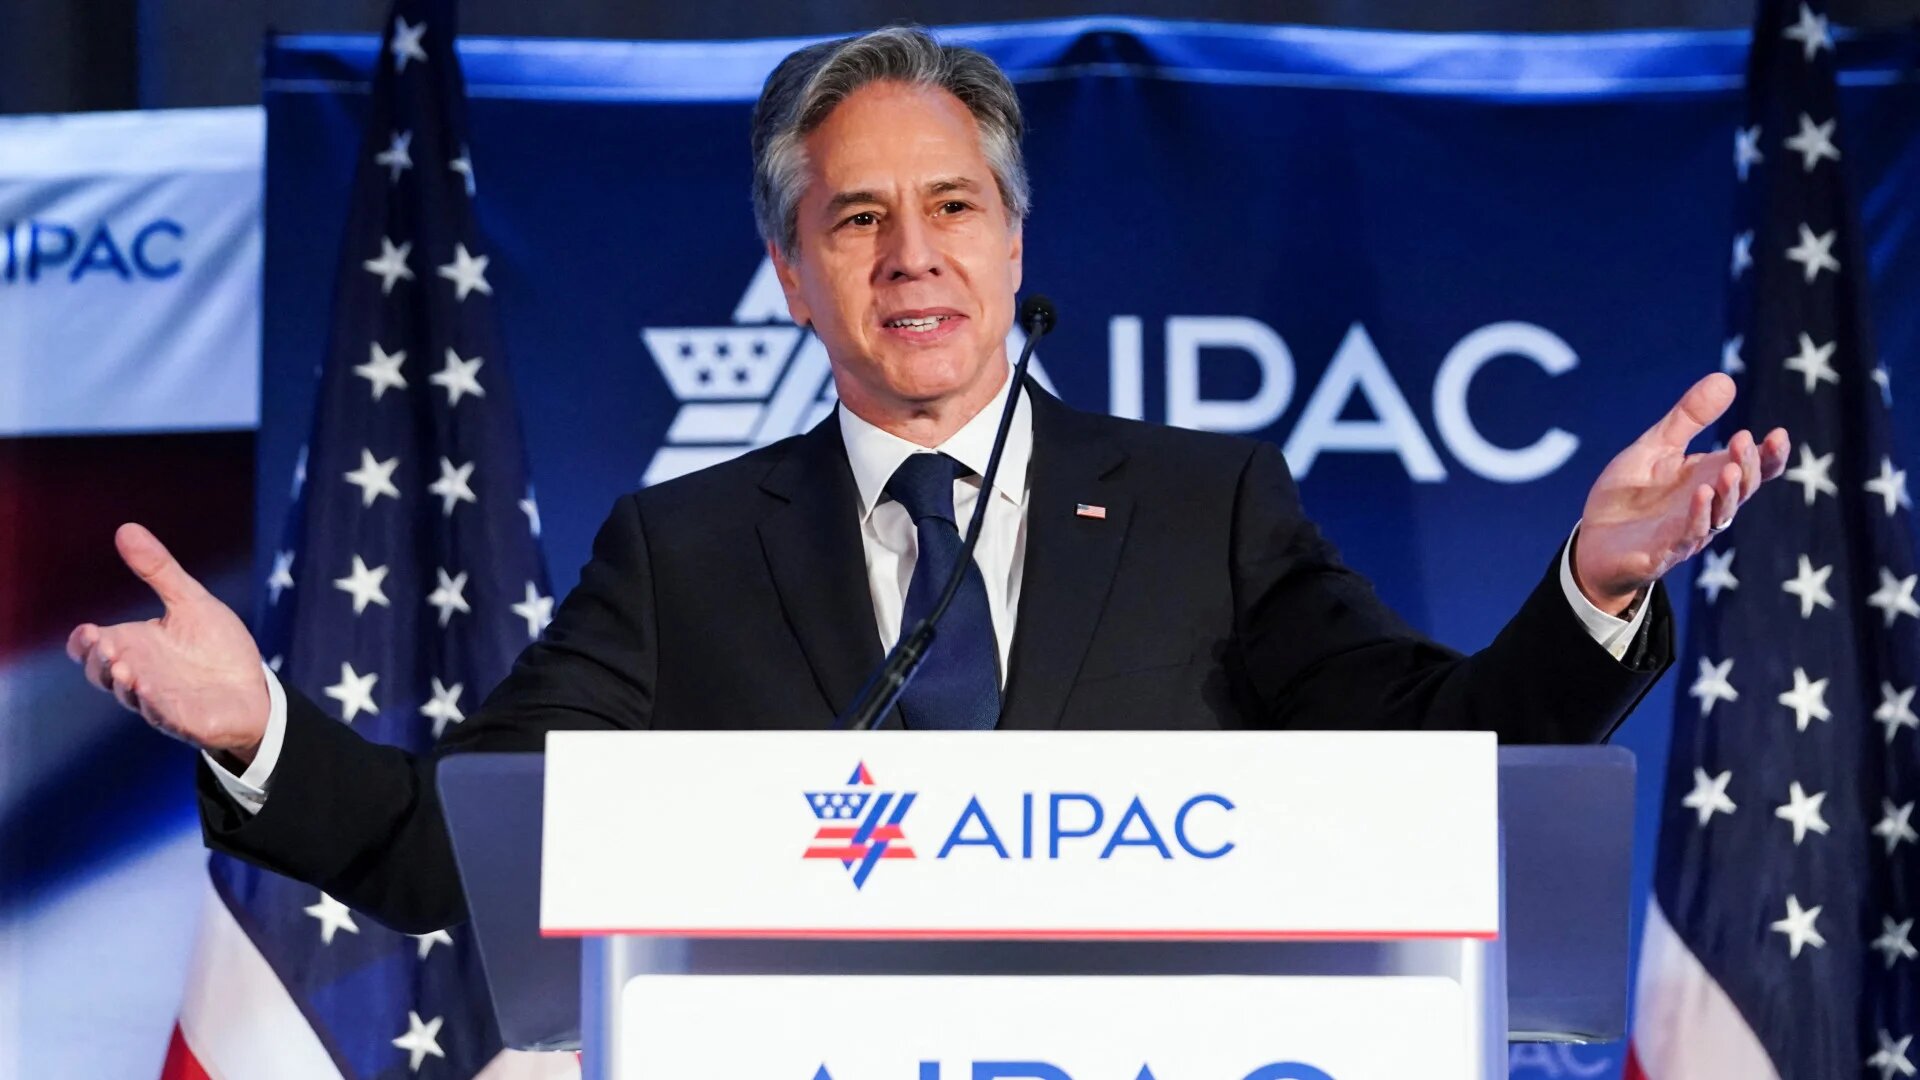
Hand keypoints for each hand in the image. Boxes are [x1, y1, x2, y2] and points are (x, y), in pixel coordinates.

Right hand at [67, 523, 268, 762]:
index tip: (89, 631)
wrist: (254, 687)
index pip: (90, 649)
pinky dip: (155, 705)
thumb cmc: (216, 646)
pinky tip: (153, 691)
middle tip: (106, 647)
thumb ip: (160, 570)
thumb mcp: (191, 601)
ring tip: (128, 669)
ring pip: (129, 696)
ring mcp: (158, 701)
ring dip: (125, 684)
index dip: (83, 643)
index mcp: (134, 646)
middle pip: (101, 673)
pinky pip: (162, 716)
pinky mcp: (183, 721)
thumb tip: (126, 528)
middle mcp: (138, 675)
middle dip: (100, 662)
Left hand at [1574, 373, 1789, 614]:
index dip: (1770, 455)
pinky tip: (1701, 494)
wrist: (1593, 542)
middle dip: (1748, 466)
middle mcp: (1706, 506)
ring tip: (1731, 469)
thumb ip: (1688, 418)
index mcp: (1709, 479)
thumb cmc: (1630, 496)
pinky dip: (1697, 516)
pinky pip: (1686, 534)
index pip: (1753, 469)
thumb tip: (1725, 378)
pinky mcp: (1661, 550)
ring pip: (1720, 514)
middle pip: (1741, 488)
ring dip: (1728, 493)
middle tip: (1744, 441)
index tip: (1779, 434)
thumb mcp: (1655, 447)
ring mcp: (1687, 530)